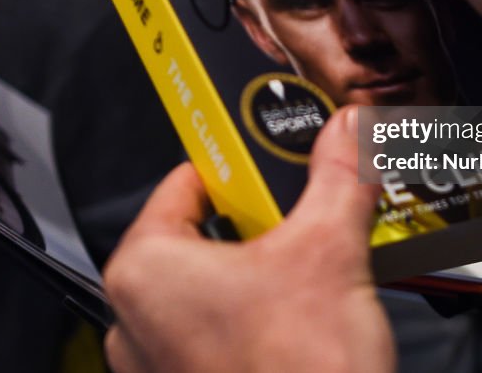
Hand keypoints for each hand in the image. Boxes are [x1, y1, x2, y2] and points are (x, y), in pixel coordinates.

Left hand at [103, 106, 394, 372]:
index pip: (187, 182)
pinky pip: (217, 334)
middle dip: (260, 223)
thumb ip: (337, 178)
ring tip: (311, 270)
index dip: (240, 165)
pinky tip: (301, 320)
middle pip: (204, 234)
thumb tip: (346, 133)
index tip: (275, 159)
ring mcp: (158, 366)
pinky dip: (256, 317)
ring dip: (263, 272)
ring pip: (213, 286)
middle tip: (305, 218)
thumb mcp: (329, 252)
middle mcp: (135, 320)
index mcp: (145, 270)